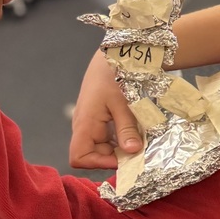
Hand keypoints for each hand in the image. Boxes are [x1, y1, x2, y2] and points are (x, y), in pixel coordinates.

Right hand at [69, 51, 142, 168]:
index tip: (123, 159)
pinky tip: (137, 134)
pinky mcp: (99, 118)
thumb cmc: (115, 75)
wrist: (113, 55)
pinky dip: (121, 138)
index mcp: (84, 124)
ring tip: (141, 145)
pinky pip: (107, 136)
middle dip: (115, 157)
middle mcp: (83, 126)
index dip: (98, 163)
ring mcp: (91, 122)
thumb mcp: (124, 103)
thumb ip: (127, 128)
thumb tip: (132, 152)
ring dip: (119, 148)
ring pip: (102, 146)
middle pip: (93, 154)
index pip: (78, 157)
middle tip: (139, 154)